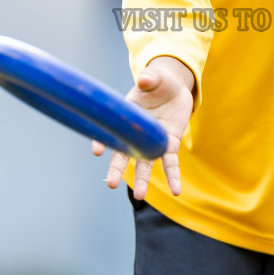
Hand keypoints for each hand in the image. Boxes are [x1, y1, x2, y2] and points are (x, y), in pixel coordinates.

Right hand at [93, 56, 192, 199]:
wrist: (173, 88)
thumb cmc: (158, 82)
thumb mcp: (154, 78)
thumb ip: (150, 79)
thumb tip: (145, 79)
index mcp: (126, 117)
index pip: (111, 131)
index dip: (102, 140)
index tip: (97, 150)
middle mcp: (136, 133)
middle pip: (124, 154)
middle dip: (118, 169)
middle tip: (111, 184)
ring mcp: (152, 141)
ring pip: (145, 163)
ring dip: (143, 180)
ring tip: (140, 196)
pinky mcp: (169, 144)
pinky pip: (170, 163)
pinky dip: (173, 176)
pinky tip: (176, 191)